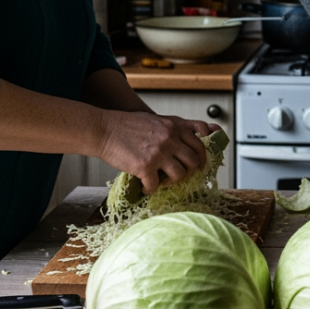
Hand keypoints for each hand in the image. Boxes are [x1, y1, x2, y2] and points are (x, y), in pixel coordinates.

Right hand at [95, 111, 220, 192]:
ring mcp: (159, 153)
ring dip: (171, 181)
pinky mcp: (145, 166)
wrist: (103, 129)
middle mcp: (170, 139)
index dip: (202, 156)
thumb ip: (177, 127)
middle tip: (178, 174)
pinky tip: (144, 185)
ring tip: (160, 179)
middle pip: (194, 161)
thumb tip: (206, 131)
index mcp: (174, 126)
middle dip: (188, 171)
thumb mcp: (156, 120)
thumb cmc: (126, 125)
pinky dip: (150, 188)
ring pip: (180, 175)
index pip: (200, 143)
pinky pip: (155, 185)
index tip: (199, 163)